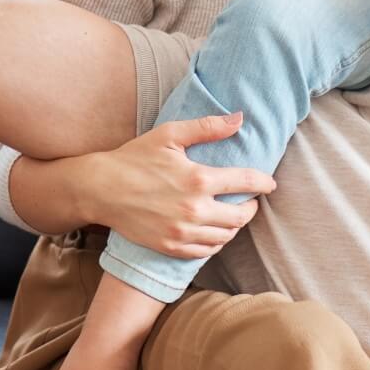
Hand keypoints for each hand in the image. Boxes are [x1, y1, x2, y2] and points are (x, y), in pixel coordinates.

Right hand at [78, 113, 275, 258]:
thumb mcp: (170, 134)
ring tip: (234, 215)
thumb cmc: (135, 157)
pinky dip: (216, 242)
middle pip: (241, 216)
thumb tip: (239, 118)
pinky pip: (205, 251)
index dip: (264, 182)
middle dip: (252, 207)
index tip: (269, 183)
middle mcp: (193, 209)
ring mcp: (181, 232)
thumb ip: (208, 127)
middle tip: (251, 200)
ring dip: (235, 226)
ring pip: (225, 236)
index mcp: (198, 179)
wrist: (100, 189)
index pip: (246, 182)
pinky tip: (215, 231)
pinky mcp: (170, 246)